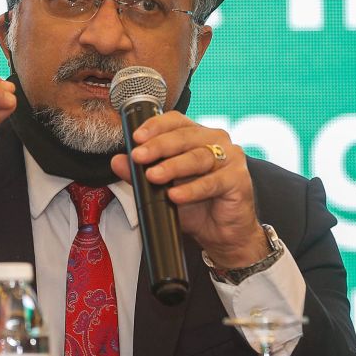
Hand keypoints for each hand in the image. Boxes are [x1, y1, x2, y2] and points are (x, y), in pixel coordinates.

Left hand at [109, 111, 270, 269]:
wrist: (222, 234)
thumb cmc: (196, 206)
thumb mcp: (162, 190)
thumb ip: (139, 175)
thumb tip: (117, 161)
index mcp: (197, 135)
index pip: (176, 121)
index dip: (156, 126)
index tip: (136, 138)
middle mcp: (216, 141)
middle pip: (185, 136)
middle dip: (159, 146)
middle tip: (138, 157)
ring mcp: (230, 158)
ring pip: (198, 157)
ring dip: (173, 167)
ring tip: (153, 176)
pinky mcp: (238, 179)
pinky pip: (212, 182)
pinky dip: (192, 189)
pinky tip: (176, 195)